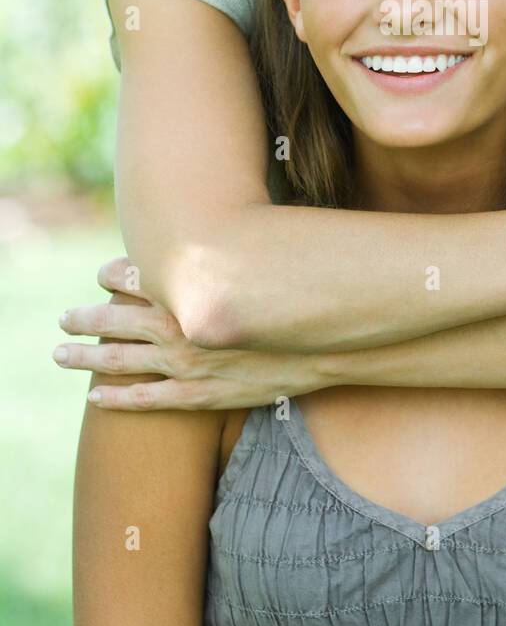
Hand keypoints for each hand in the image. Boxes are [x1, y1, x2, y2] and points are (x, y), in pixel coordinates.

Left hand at [52, 258, 326, 410]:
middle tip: (64, 318)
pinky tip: (96, 398)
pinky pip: (147, 400)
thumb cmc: (296, 299)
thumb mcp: (263, 262)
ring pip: (120, 361)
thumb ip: (234, 250)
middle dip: (86, 318)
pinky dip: (118, 399)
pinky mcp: (199, 395)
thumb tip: (227, 225)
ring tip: (61, 355)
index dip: (114, 275)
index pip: (136, 277)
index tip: (102, 274)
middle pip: (116, 320)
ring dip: (86, 357)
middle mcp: (180, 326)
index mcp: (191, 290)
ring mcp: (187, 364)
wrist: (326, 347)